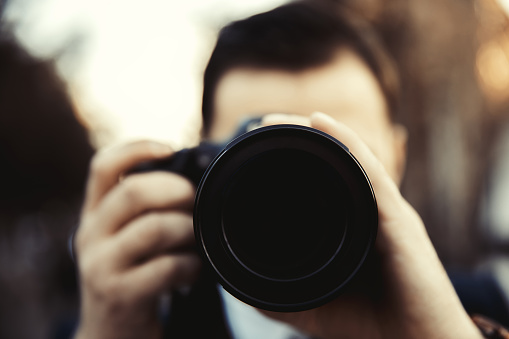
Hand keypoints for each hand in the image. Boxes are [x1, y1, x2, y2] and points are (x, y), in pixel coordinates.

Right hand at [74, 141, 201, 338]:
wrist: (110, 333)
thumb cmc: (130, 276)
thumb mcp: (124, 239)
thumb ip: (145, 210)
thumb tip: (193, 180)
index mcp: (94, 214)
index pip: (102, 166)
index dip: (136, 148)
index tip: (171, 147)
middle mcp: (91, 234)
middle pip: (133, 192)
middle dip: (176, 190)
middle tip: (195, 201)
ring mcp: (101, 265)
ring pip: (153, 228)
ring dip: (187, 229)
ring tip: (197, 238)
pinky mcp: (120, 294)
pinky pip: (166, 267)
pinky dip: (190, 265)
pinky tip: (194, 270)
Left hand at [260, 113, 481, 338]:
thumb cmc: (369, 327)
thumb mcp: (312, 304)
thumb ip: (277, 293)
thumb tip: (234, 282)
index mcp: (356, 228)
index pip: (324, 180)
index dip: (295, 158)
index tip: (258, 146)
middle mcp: (372, 213)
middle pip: (336, 160)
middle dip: (300, 137)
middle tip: (262, 124)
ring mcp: (387, 213)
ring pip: (351, 157)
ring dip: (315, 133)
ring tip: (278, 120)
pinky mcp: (399, 221)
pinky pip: (370, 171)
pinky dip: (346, 143)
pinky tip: (320, 123)